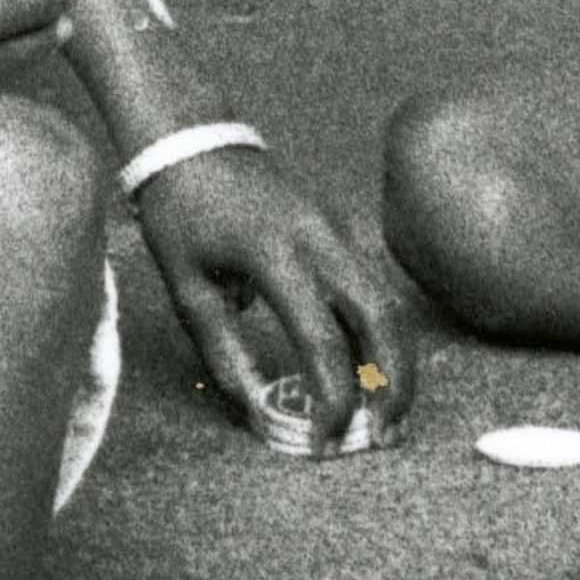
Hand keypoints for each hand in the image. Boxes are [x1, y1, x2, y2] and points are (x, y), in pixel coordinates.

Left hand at [133, 143, 415, 458]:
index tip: (326, 440)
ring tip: (389, 415)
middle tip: (384, 435)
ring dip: (398, 360)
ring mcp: (338, 229)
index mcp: (274, 255)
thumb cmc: (182, 215)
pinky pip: (375, 286)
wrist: (194, 139)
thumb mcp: (187, 290)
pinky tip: (374, 372)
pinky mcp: (342, 230)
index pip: (321, 339)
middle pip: (382, 318)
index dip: (332, 396)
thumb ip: (224, 353)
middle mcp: (320, 239)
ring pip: (390, 302)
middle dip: (394, 382)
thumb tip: (257, 410)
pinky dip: (383, 333)